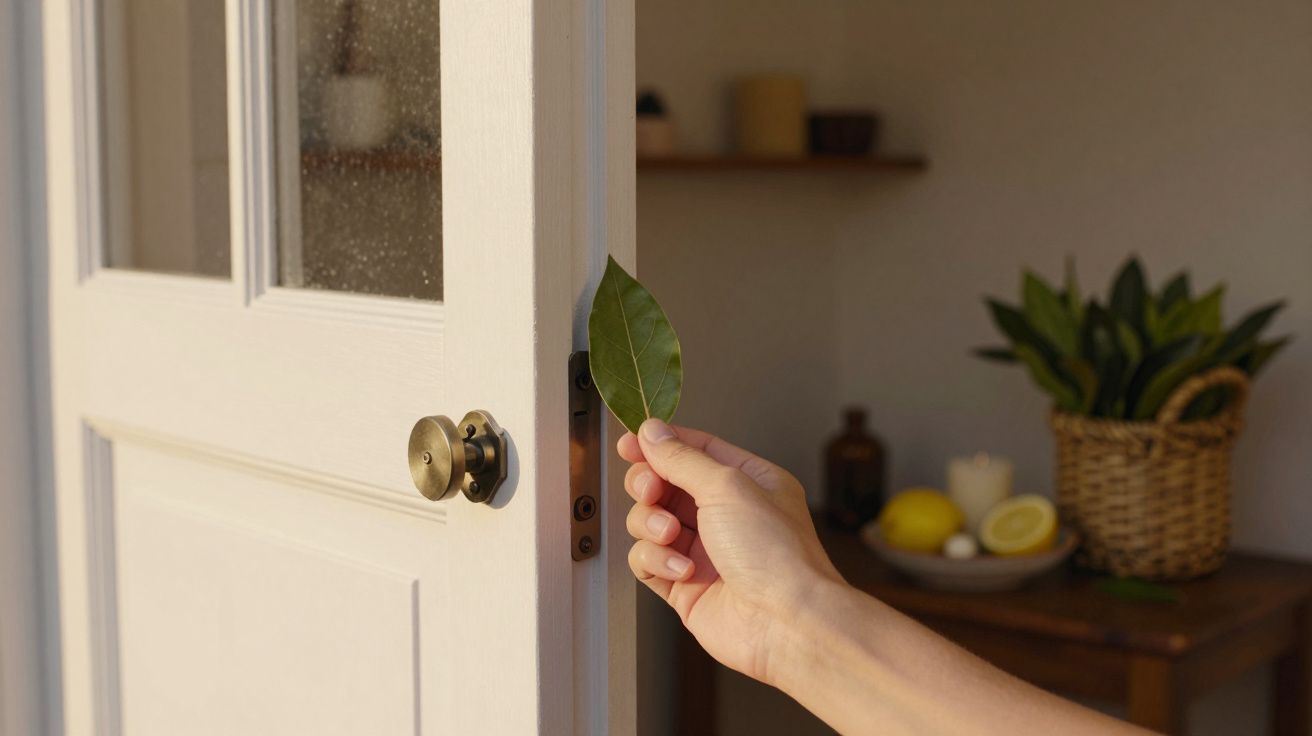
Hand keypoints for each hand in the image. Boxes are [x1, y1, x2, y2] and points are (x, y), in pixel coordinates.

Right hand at [619, 419, 841, 684]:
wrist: (786, 622)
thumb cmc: (776, 554)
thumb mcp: (727, 486)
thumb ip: (682, 458)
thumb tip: (653, 433)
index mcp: (747, 482)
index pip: (694, 451)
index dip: (659, 445)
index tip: (628, 443)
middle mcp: (726, 515)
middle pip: (665, 485)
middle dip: (649, 485)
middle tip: (650, 490)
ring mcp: (704, 551)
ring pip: (649, 522)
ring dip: (652, 525)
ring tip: (671, 535)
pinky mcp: (684, 586)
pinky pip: (647, 561)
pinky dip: (656, 561)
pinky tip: (681, 568)